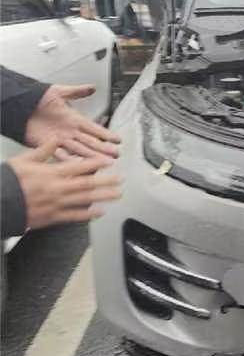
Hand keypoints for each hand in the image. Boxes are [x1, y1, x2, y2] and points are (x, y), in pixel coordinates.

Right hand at [7, 139, 122, 229]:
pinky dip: (88, 215)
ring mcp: (57, 203)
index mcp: (51, 173)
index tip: (109, 162)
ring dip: (103, 197)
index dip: (96, 164)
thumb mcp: (24, 160)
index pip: (79, 166)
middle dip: (107, 181)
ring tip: (117, 194)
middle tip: (121, 179)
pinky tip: (100, 212)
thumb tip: (56, 138)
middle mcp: (57, 188)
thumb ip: (43, 150)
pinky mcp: (53, 217)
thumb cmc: (8, 180)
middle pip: (88, 184)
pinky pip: (74, 216)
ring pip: (85, 199)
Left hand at [25, 84, 120, 160]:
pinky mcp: (48, 146)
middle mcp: (69, 131)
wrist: (17, 106)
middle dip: (103, 148)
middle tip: (115, 154)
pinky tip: (80, 163)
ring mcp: (60, 139)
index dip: (106, 134)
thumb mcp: (58, 91)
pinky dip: (70, 159)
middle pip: (90, 142)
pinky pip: (61, 154)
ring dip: (92, 156)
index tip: (117, 139)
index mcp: (74, 118)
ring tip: (103, 162)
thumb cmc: (35, 98)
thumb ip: (76, 91)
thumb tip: (91, 88)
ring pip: (80, 150)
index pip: (94, 128)